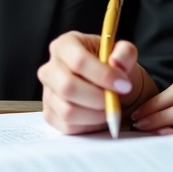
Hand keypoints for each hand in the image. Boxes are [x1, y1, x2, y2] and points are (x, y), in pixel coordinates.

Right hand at [38, 31, 156, 133]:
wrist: (110, 88)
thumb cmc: (114, 68)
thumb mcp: (124, 54)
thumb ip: (125, 53)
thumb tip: (116, 62)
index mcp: (66, 45)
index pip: (78, 60)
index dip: (103, 75)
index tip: (124, 85)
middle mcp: (50, 68)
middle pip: (67, 87)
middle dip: (97, 98)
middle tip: (116, 100)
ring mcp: (47, 92)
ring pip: (67, 111)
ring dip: (95, 114)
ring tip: (109, 108)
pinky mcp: (49, 114)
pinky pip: (67, 126)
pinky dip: (88, 125)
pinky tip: (98, 115)